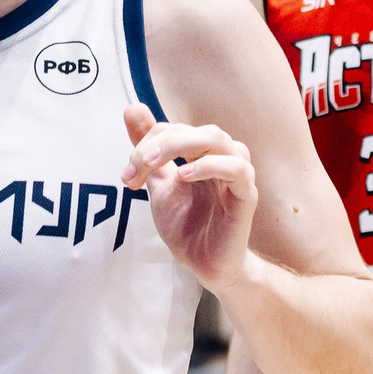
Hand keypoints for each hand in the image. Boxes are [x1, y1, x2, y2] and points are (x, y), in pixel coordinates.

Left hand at [120, 103, 255, 292]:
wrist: (204, 265)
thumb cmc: (187, 225)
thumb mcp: (158, 184)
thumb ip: (146, 150)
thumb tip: (131, 108)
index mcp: (201, 153)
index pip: (173, 130)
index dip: (145, 144)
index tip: (126, 176)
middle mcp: (221, 158)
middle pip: (195, 129)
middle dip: (160, 142)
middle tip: (138, 165)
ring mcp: (236, 175)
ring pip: (217, 139)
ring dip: (181, 145)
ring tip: (154, 163)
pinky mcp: (246, 196)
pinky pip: (236, 168)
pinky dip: (209, 165)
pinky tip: (185, 176)